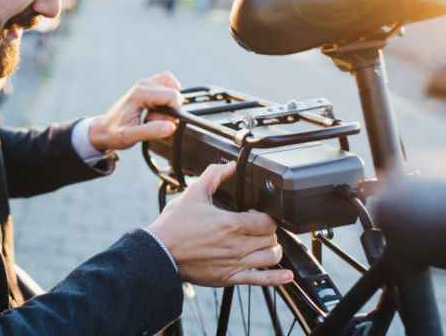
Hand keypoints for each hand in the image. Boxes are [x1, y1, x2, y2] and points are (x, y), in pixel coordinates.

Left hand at [88, 72, 182, 151]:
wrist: (103, 130)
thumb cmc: (114, 133)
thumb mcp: (129, 136)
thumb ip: (151, 131)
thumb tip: (171, 126)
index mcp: (139, 93)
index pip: (172, 95)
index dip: (173, 113)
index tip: (159, 122)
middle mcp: (143, 84)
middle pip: (174, 92)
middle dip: (170, 109)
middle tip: (152, 120)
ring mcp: (146, 84)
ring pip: (173, 86)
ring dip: (169, 103)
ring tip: (153, 115)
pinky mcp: (148, 87)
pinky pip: (168, 87)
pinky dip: (168, 99)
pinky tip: (156, 111)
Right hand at [147, 162, 293, 286]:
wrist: (160, 252)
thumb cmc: (174, 226)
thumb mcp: (193, 194)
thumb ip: (214, 176)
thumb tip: (229, 166)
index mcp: (231, 223)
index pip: (267, 221)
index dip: (266, 215)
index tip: (257, 213)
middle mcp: (237, 245)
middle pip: (271, 238)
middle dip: (268, 231)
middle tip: (260, 227)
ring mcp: (235, 263)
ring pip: (270, 257)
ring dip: (272, 249)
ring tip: (266, 244)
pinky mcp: (229, 278)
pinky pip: (261, 280)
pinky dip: (277, 278)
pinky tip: (286, 276)